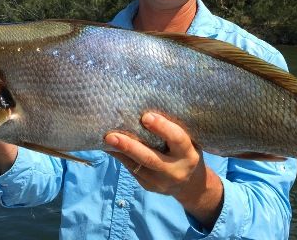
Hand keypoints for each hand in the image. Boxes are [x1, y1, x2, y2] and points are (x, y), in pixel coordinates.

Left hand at [105, 112, 222, 228]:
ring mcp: (161, 182)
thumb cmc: (186, 152)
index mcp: (189, 154)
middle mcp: (175, 170)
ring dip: (119, 152)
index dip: (162, 127)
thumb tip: (145, 109)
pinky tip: (109, 147)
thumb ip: (173, 130)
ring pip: (137, 166)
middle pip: (150, 158)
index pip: (177, 139)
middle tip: (111, 135)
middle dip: (130, 146)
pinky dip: (120, 157)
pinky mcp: (149, 187)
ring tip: (105, 139)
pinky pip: (132, 170)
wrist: (191, 185)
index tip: (145, 116)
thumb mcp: (189, 141)